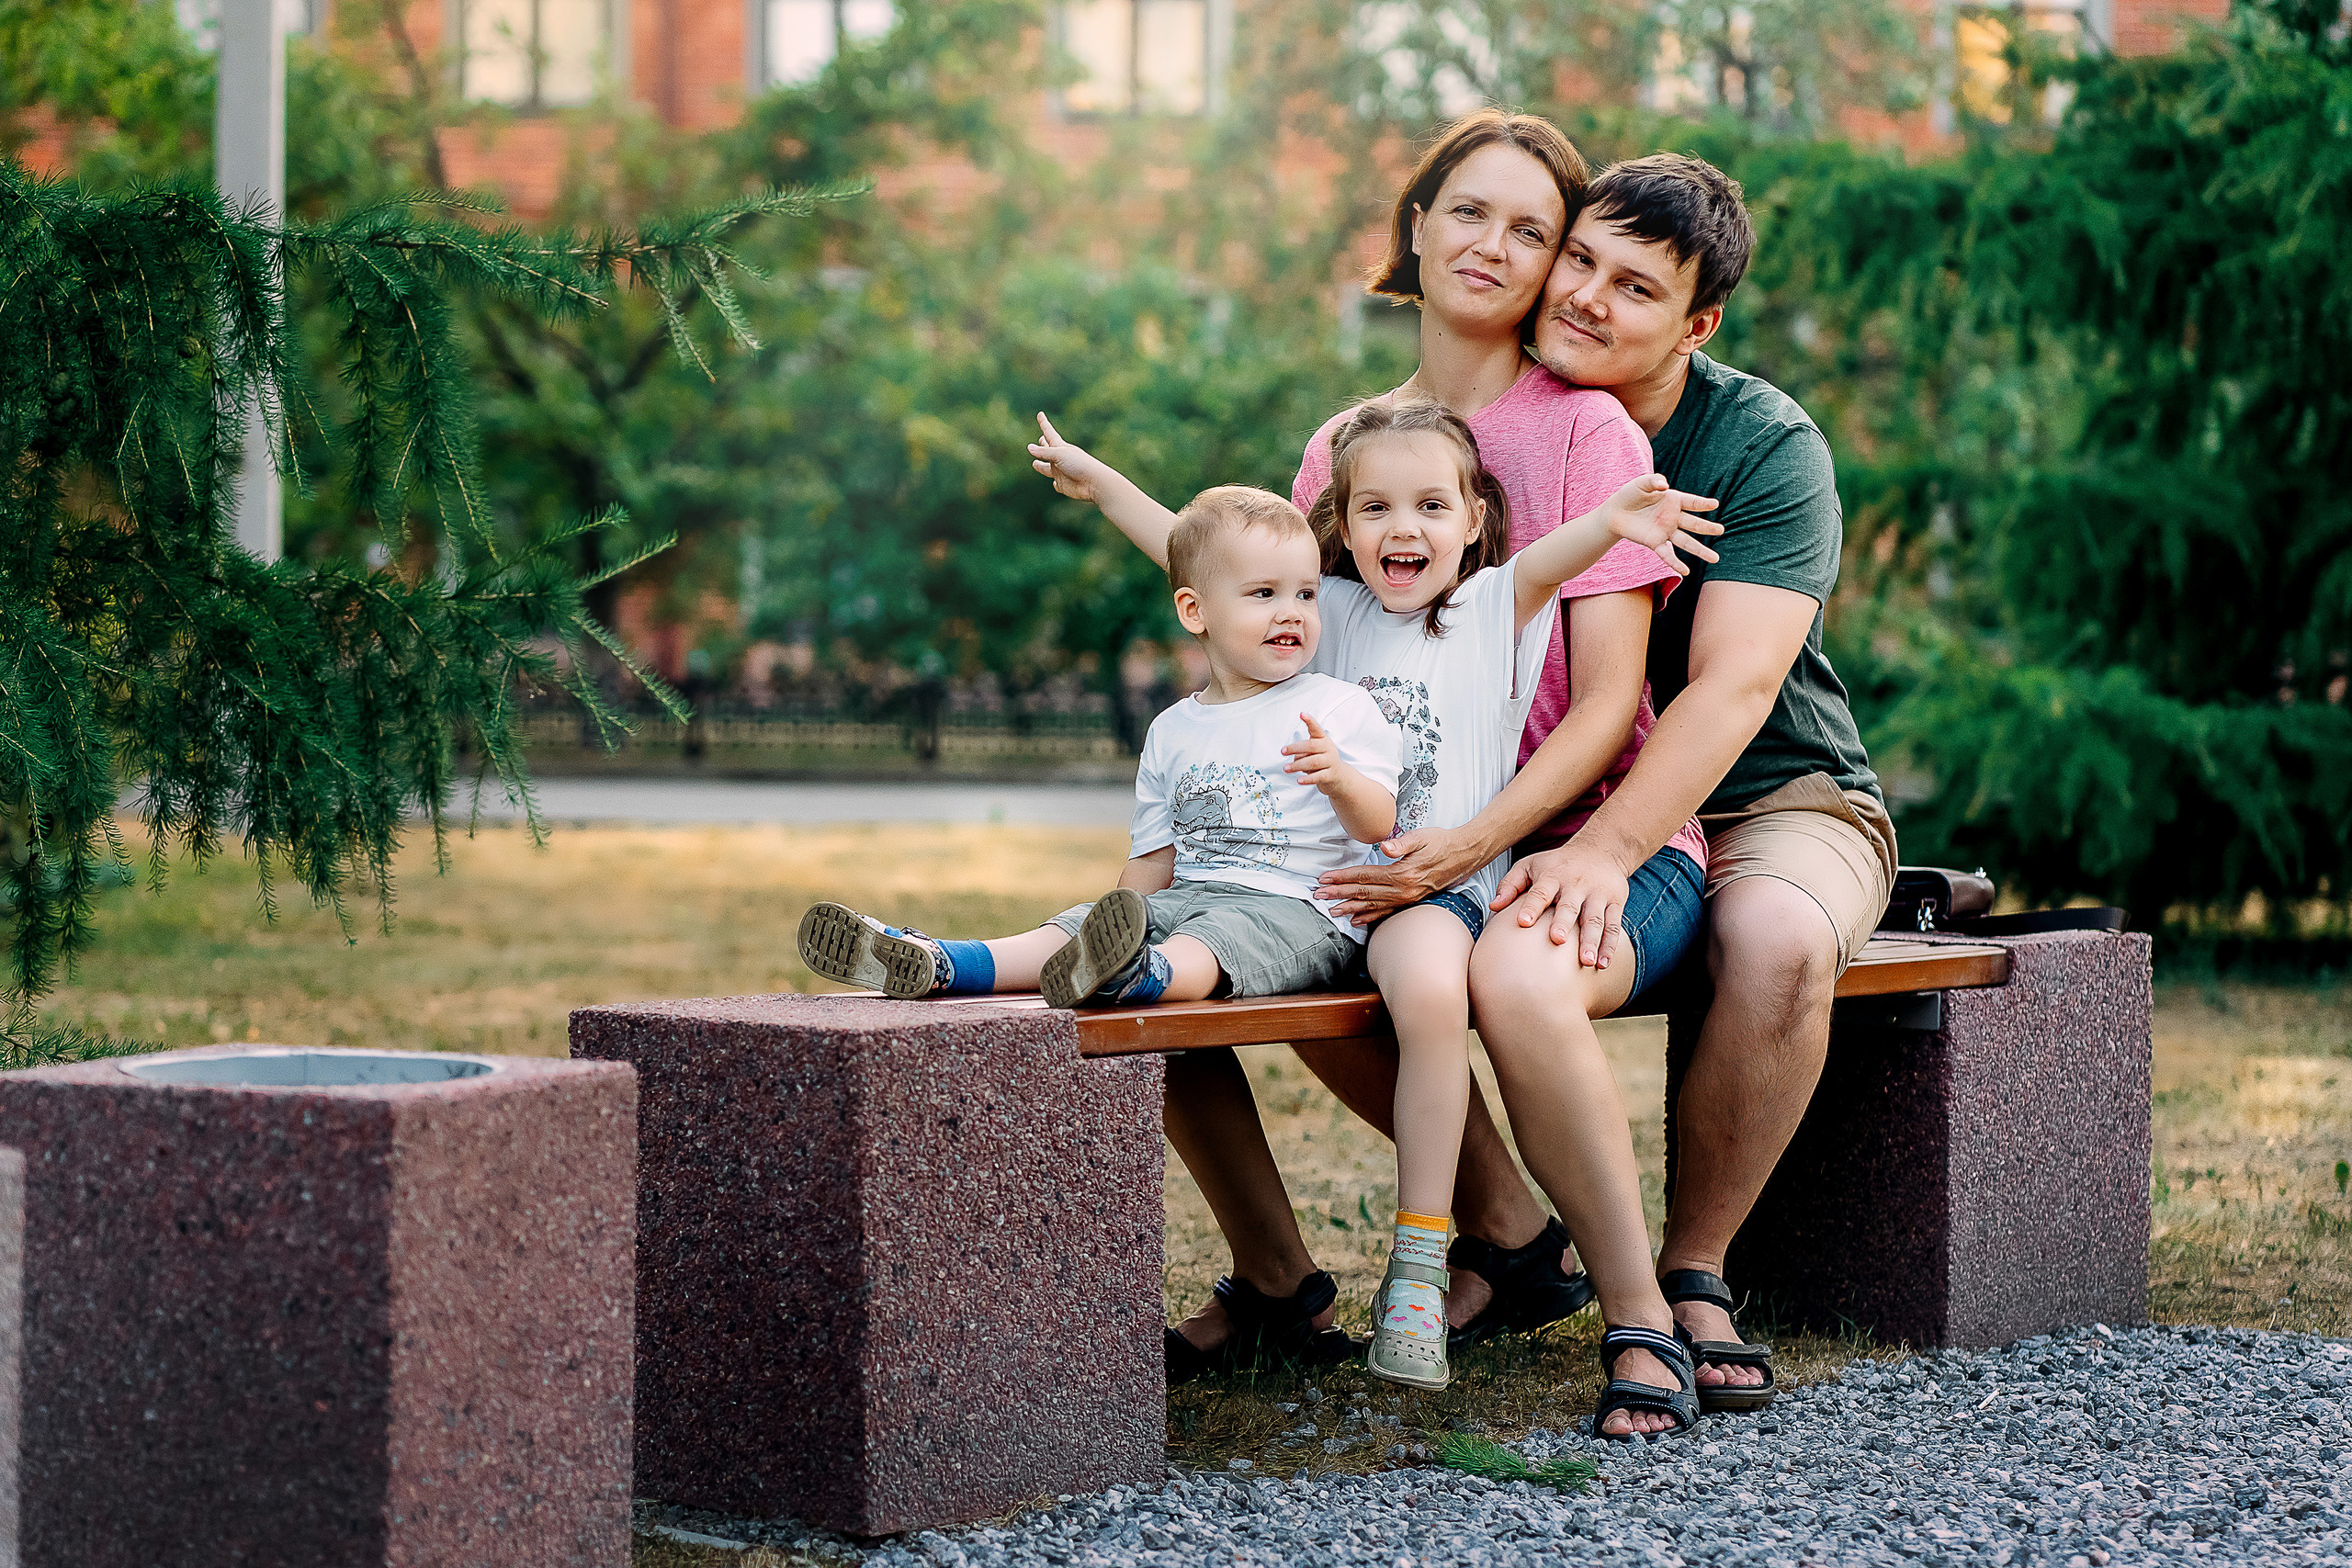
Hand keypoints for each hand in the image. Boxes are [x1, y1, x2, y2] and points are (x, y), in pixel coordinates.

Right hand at [1028, 413, 1112, 504]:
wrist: (1093, 482)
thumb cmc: (1079, 464)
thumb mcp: (1059, 455)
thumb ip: (1043, 452)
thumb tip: (1029, 448)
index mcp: (1061, 447)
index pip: (1049, 433)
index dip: (1044, 424)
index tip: (1041, 413)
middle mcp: (1060, 459)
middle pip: (1048, 450)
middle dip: (1044, 444)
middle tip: (1041, 438)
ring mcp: (1061, 472)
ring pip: (1047, 468)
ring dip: (1041, 465)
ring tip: (1035, 463)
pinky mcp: (1063, 485)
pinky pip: (1056, 484)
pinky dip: (1055, 484)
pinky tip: (1056, 484)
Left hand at [1280, 713, 1344, 791]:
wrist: (1339, 776)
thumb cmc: (1322, 760)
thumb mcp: (1315, 752)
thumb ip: (1304, 752)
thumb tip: (1295, 759)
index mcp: (1323, 740)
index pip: (1316, 729)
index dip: (1310, 721)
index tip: (1302, 714)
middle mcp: (1328, 748)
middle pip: (1311, 746)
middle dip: (1295, 748)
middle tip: (1283, 751)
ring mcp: (1331, 762)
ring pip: (1313, 762)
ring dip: (1297, 765)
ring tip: (1286, 768)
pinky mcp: (1330, 775)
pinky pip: (1317, 776)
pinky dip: (1307, 779)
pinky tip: (1298, 780)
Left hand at [1314, 825, 1485, 926]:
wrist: (1464, 855)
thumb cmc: (1441, 842)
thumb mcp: (1422, 836)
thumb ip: (1402, 843)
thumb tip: (1384, 846)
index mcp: (1402, 873)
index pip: (1365, 876)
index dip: (1343, 877)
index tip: (1325, 878)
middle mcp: (1403, 890)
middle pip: (1364, 893)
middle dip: (1339, 894)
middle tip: (1319, 896)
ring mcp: (1407, 898)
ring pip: (1372, 905)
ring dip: (1350, 907)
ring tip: (1331, 910)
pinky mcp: (1410, 900)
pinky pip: (1386, 911)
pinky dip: (1369, 916)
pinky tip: (1355, 920)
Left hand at [1489, 841, 1633, 967]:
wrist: (1601, 849)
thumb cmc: (1558, 863)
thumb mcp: (1530, 865)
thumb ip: (1511, 885)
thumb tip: (1492, 906)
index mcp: (1552, 875)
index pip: (1540, 892)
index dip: (1531, 906)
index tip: (1522, 922)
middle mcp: (1576, 884)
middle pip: (1570, 905)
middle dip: (1564, 922)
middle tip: (1556, 940)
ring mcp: (1597, 894)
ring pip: (1594, 919)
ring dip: (1591, 940)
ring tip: (1586, 961)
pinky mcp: (1615, 902)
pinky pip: (1613, 926)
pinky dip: (1609, 946)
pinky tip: (1603, 964)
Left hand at [1602, 474, 1723, 577]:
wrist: (1614, 512)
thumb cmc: (1630, 494)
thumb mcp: (1641, 483)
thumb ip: (1653, 481)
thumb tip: (1664, 485)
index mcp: (1673, 500)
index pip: (1691, 502)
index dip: (1702, 503)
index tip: (1714, 504)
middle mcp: (1673, 517)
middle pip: (1693, 524)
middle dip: (1707, 527)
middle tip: (1721, 530)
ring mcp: (1665, 531)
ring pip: (1686, 542)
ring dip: (1700, 550)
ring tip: (1715, 559)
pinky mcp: (1654, 542)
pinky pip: (1667, 554)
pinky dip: (1675, 563)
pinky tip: (1686, 571)